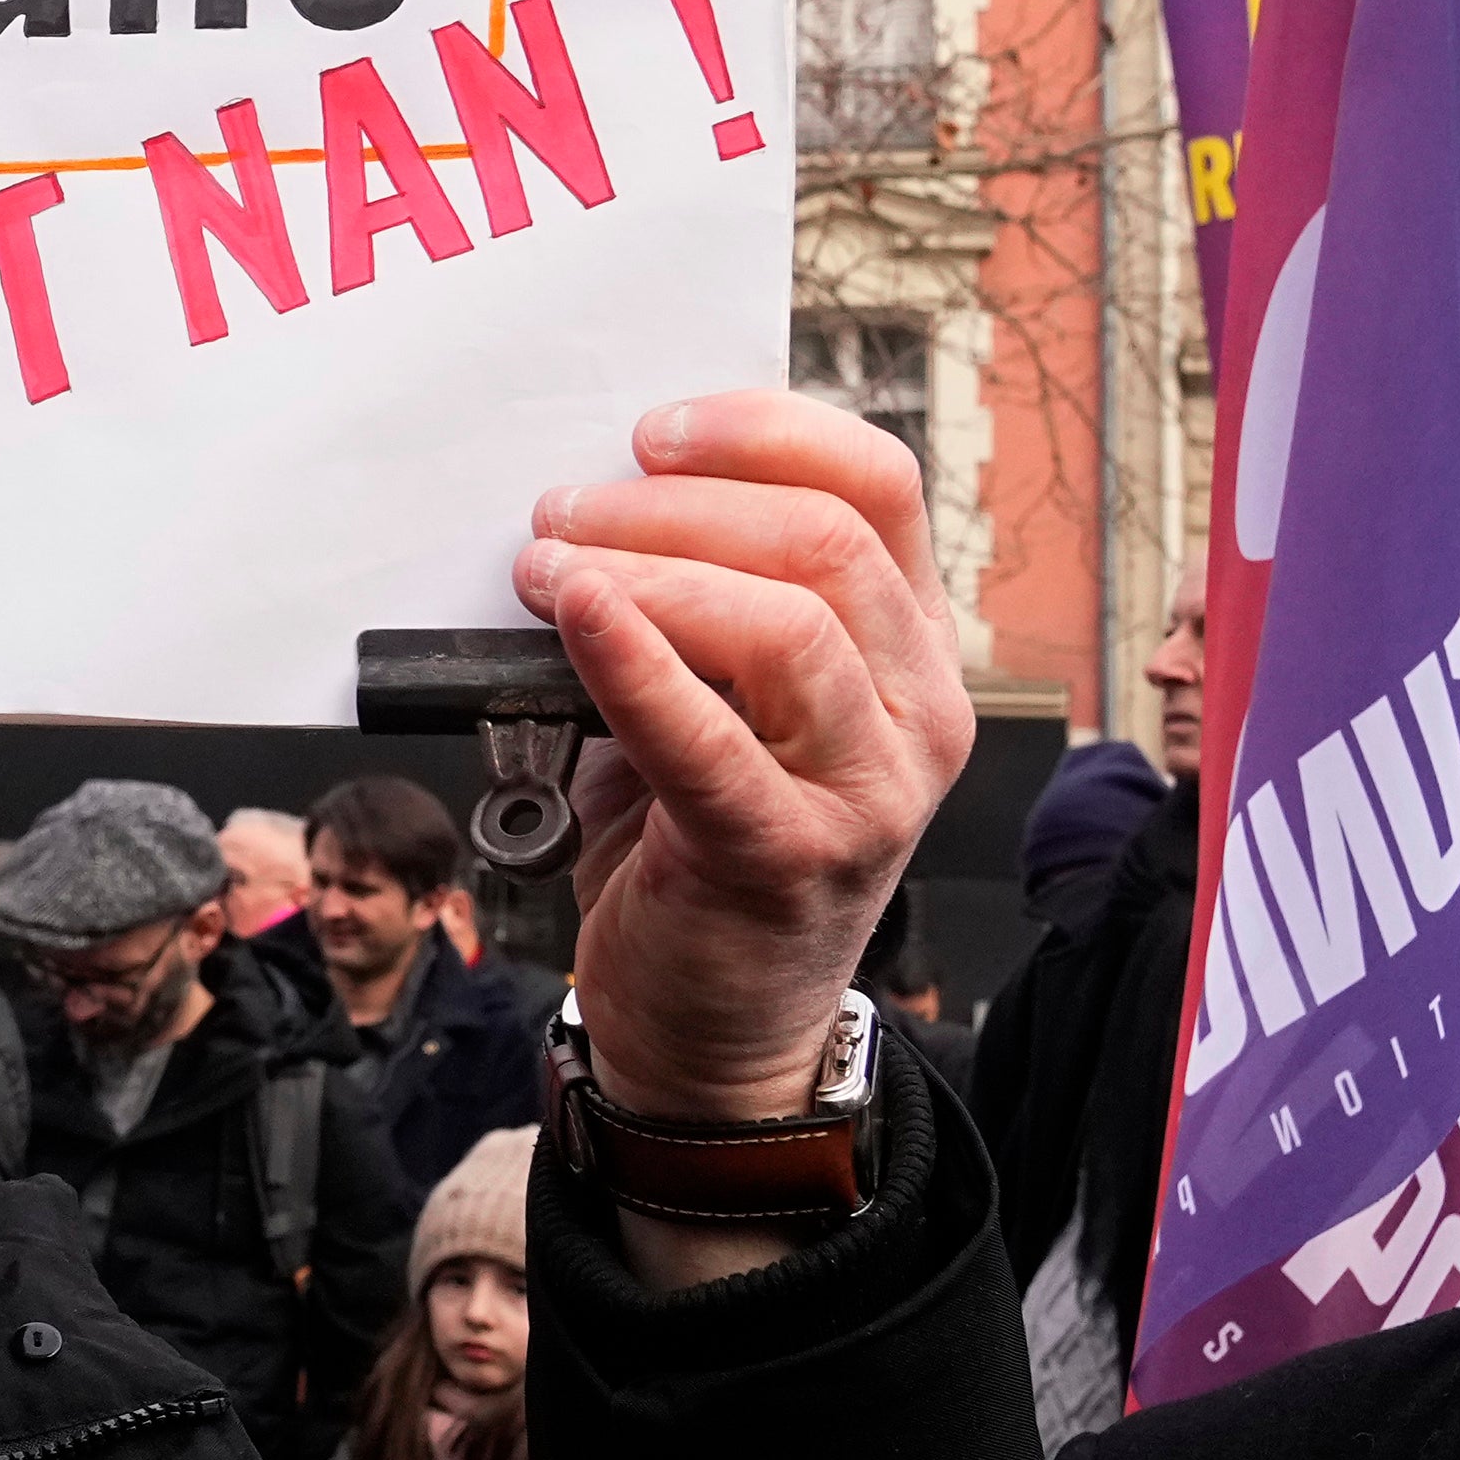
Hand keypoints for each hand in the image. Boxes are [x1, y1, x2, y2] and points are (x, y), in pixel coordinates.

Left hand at [520, 393, 969, 1264]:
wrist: (711, 1027)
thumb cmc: (701, 843)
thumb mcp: (726, 704)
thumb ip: (701, 606)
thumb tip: (592, 500)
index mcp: (908, 650)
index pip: (878, 487)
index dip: (764, 432)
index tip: (653, 431)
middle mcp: (914, 713)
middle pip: (826, 544)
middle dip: (675, 506)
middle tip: (560, 510)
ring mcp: (868, 792)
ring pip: (787, 625)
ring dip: (647, 572)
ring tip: (545, 568)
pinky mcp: (788, 860)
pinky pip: (712, 741)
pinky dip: (637, 663)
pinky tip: (574, 615)